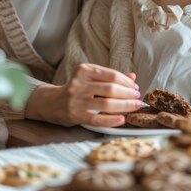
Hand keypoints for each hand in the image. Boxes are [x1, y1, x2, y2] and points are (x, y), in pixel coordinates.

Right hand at [25, 63, 141, 126]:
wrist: (52, 102)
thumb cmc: (77, 88)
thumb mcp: (90, 78)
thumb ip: (110, 77)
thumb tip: (133, 77)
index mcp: (84, 70)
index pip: (111, 75)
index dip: (126, 82)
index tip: (135, 87)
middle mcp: (79, 84)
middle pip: (110, 89)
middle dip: (128, 94)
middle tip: (137, 97)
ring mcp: (77, 101)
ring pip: (106, 104)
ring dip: (124, 106)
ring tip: (135, 106)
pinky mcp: (76, 116)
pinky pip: (97, 119)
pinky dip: (112, 120)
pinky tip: (122, 119)